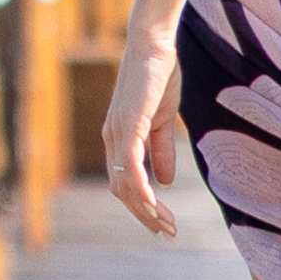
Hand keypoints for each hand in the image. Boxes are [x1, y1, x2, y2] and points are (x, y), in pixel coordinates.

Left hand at [103, 61, 185, 229]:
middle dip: (145, 215)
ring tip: (166, 225)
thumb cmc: (159, 79)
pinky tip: (155, 203)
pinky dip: (141, 187)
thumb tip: (164, 182)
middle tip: (168, 232)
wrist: (155, 47)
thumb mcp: (164, 121)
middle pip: (122, 190)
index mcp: (118, 139)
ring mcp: (118, 133)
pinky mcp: (129, 125)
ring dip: (146, 208)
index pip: (124, 183)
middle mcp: (112, 139)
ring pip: (126, 183)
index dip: (142, 206)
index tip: (162, 224)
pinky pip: (131, 165)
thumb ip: (161, 150)